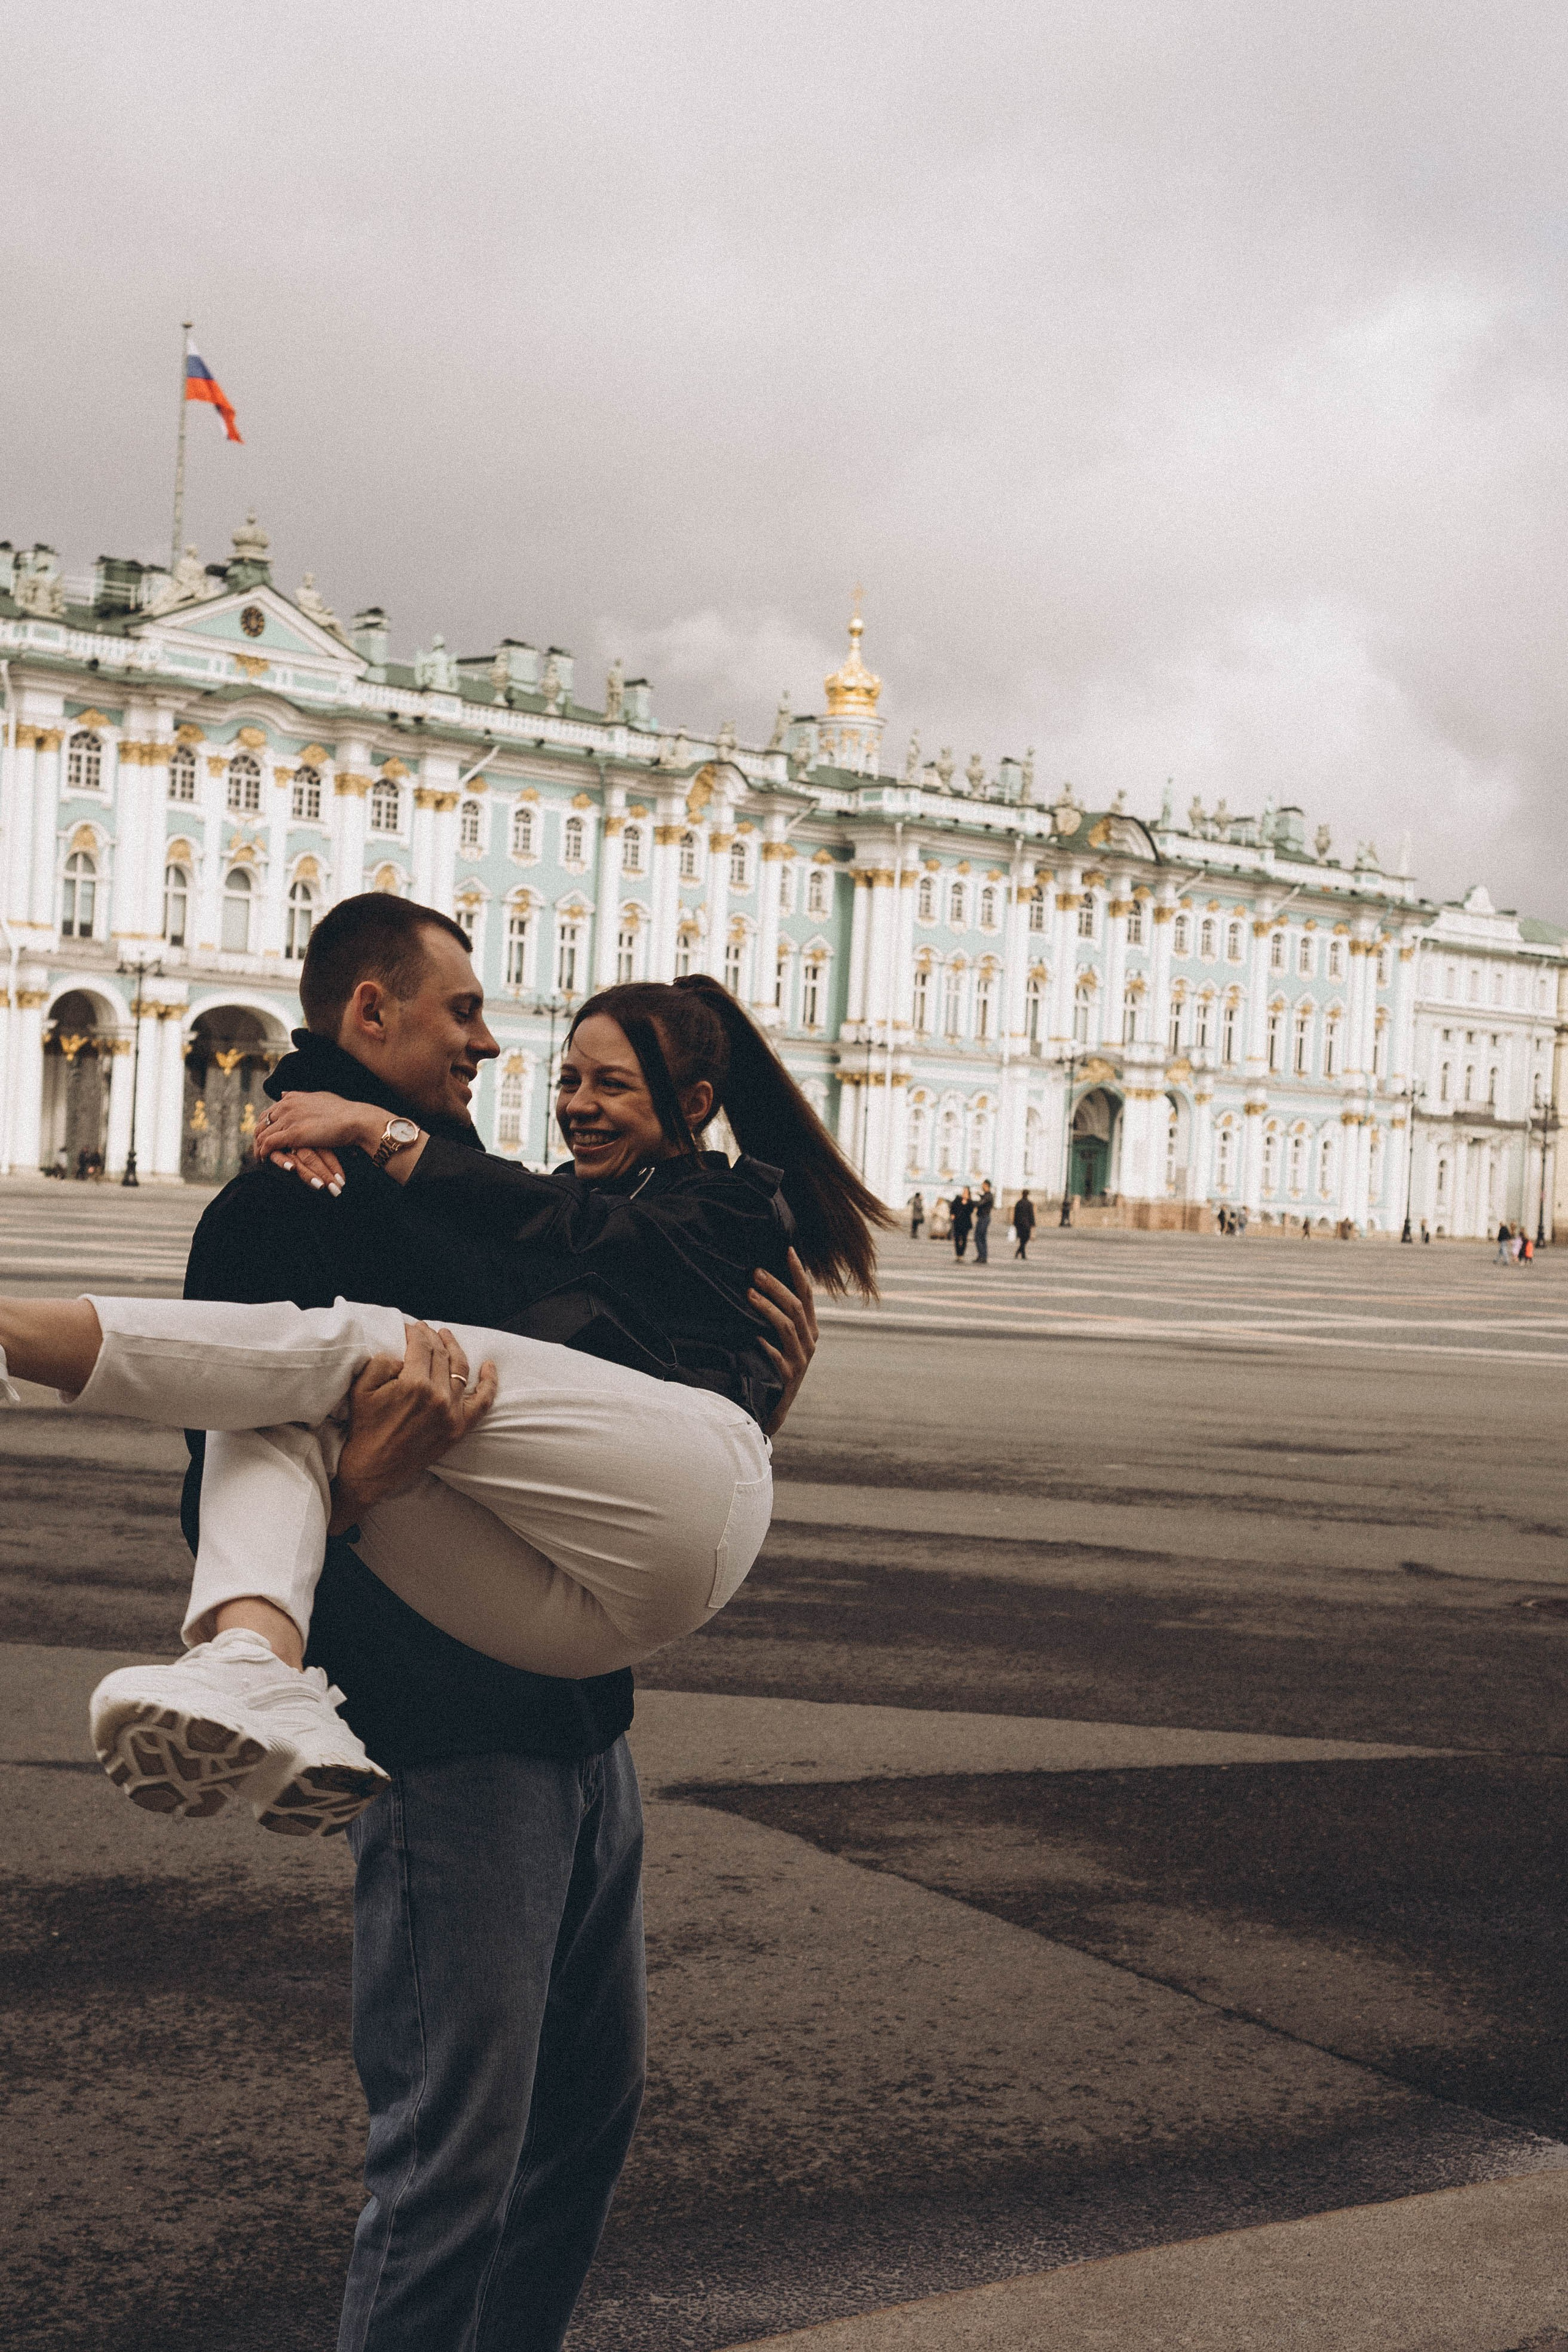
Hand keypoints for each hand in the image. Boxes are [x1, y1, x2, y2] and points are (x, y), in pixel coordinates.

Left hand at [257, 1092, 387, 1194]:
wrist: (355, 1120)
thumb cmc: (343, 1111)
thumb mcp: (320, 1097)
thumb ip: (301, 1097)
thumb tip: (283, 1093)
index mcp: (292, 1097)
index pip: (269, 1112)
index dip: (264, 1126)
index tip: (265, 1136)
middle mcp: (286, 1105)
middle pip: (262, 1123)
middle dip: (258, 1137)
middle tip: (258, 1149)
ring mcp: (288, 1119)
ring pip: (262, 1134)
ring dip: (259, 1147)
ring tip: (260, 1157)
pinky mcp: (292, 1134)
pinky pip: (269, 1144)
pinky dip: (264, 1152)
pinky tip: (264, 1159)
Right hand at [327, 1322, 497, 1533]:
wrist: (372, 1469)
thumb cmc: (364, 1427)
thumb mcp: (361, 1388)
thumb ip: (381, 1362)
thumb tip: (402, 1352)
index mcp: (414, 1384)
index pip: (420, 1346)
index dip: (415, 1332)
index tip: (410, 1328)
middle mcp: (438, 1396)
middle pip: (441, 1354)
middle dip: (432, 1337)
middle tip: (425, 1330)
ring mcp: (451, 1413)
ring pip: (461, 1369)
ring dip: (455, 1348)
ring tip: (447, 1336)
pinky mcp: (459, 1428)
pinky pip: (483, 1402)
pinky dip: (490, 1383)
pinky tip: (489, 1366)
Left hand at [751, 1248, 818, 1436]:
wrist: (772, 1408)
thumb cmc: (773, 1366)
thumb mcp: (781, 1339)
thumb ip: (778, 1315)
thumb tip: (757, 1281)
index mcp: (809, 1329)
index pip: (807, 1294)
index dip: (798, 1272)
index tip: (787, 1250)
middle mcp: (809, 1342)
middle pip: (796, 1307)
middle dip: (776, 1287)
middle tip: (755, 1272)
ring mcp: (800, 1361)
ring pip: (787, 1327)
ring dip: (768, 1309)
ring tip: (748, 1294)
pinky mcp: (788, 1377)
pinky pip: (777, 1357)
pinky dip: (767, 1346)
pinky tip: (754, 1336)